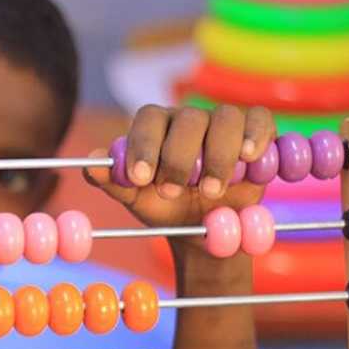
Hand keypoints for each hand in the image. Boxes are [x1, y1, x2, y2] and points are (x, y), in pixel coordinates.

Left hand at [83, 104, 275, 230]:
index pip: (147, 120)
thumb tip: (90, 164)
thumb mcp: (136, 199)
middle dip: (178, 158)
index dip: (143, 146)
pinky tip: (249, 158)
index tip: (139, 178)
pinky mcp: (255, 130)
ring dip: (218, 156)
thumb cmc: (165, 207)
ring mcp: (222, 122)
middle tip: (172, 191)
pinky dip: (255, 136)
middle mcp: (188, 118)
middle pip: (186, 119)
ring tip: (210, 191)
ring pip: (224, 119)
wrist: (204, 229)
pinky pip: (259, 119)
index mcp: (155, 127)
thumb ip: (113, 181)